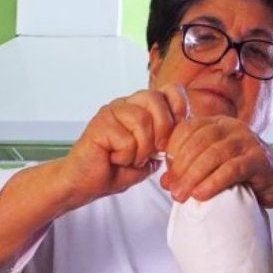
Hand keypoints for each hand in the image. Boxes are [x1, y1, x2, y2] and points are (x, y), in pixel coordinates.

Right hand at [61, 86, 190, 205]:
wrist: (88, 183)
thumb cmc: (119, 169)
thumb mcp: (153, 156)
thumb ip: (168, 142)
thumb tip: (184, 129)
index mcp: (143, 107)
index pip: (170, 90)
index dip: (180, 106)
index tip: (176, 131)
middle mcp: (127, 103)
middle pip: (155, 98)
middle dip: (163, 129)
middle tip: (156, 151)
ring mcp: (111, 111)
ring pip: (141, 120)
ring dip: (142, 149)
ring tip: (131, 158)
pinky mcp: (99, 124)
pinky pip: (126, 139)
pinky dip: (126, 156)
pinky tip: (115, 159)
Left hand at [160, 115, 272, 210]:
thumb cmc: (248, 177)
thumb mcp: (217, 167)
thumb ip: (193, 169)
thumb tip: (166, 182)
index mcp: (220, 123)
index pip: (188, 129)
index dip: (173, 151)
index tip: (166, 174)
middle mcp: (233, 127)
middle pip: (198, 142)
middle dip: (181, 168)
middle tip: (173, 190)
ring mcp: (248, 141)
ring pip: (213, 155)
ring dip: (194, 176)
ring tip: (183, 196)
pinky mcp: (259, 159)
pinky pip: (231, 169)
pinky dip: (213, 182)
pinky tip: (201, 195)